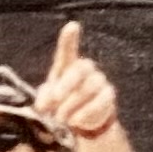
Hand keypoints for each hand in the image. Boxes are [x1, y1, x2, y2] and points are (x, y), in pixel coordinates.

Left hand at [33, 21, 117, 138]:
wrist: (80, 124)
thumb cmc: (61, 106)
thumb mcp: (47, 102)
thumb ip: (44, 99)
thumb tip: (45, 103)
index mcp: (67, 67)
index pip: (68, 51)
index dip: (70, 39)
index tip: (72, 26)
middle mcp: (86, 70)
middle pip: (81, 69)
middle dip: (66, 85)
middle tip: (55, 102)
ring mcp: (100, 82)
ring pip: (90, 87)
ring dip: (73, 104)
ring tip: (62, 118)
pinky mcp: (108, 97)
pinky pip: (101, 102)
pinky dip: (86, 113)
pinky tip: (77, 122)